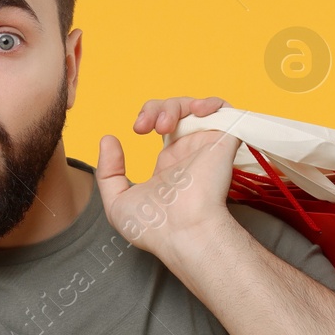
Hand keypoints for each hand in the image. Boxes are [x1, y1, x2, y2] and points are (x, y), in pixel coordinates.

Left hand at [96, 96, 239, 258]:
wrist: (182, 232)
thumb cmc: (154, 227)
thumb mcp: (117, 202)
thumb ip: (108, 172)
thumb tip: (108, 139)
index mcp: (169, 164)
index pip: (161, 125)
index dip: (147, 116)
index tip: (137, 130)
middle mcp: (189, 153)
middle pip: (175, 111)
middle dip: (156, 108)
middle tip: (144, 127)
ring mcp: (206, 146)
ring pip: (196, 107)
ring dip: (176, 105)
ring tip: (164, 123)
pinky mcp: (223, 143)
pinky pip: (226, 112)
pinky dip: (211, 102)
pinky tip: (196, 111)